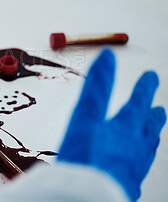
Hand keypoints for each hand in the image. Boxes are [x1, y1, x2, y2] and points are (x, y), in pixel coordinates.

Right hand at [58, 49, 165, 200]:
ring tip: (153, 133)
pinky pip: (139, 168)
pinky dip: (140, 160)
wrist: (89, 199)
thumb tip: (108, 56)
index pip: (139, 100)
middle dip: (153, 114)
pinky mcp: (127, 184)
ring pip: (148, 148)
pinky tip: (135, 165)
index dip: (145, 86)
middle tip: (159, 108)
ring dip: (151, 137)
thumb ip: (97, 87)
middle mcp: (135, 147)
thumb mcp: (86, 117)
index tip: (151, 76)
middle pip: (149, 127)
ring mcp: (134, 167)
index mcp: (125, 127)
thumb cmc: (86, 160)